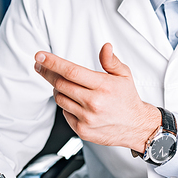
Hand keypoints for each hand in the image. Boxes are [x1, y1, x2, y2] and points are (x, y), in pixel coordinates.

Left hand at [34, 43, 160, 150]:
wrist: (136, 127)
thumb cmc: (128, 99)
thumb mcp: (124, 75)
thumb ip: (111, 61)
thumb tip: (105, 47)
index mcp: (103, 86)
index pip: (72, 71)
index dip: (53, 62)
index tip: (40, 56)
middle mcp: (94, 103)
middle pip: (60, 84)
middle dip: (47, 72)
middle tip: (41, 65)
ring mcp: (87, 118)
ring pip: (59, 99)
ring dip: (57, 88)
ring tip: (65, 84)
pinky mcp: (82, 130)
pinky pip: (64, 113)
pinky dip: (65, 104)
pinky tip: (74, 101)